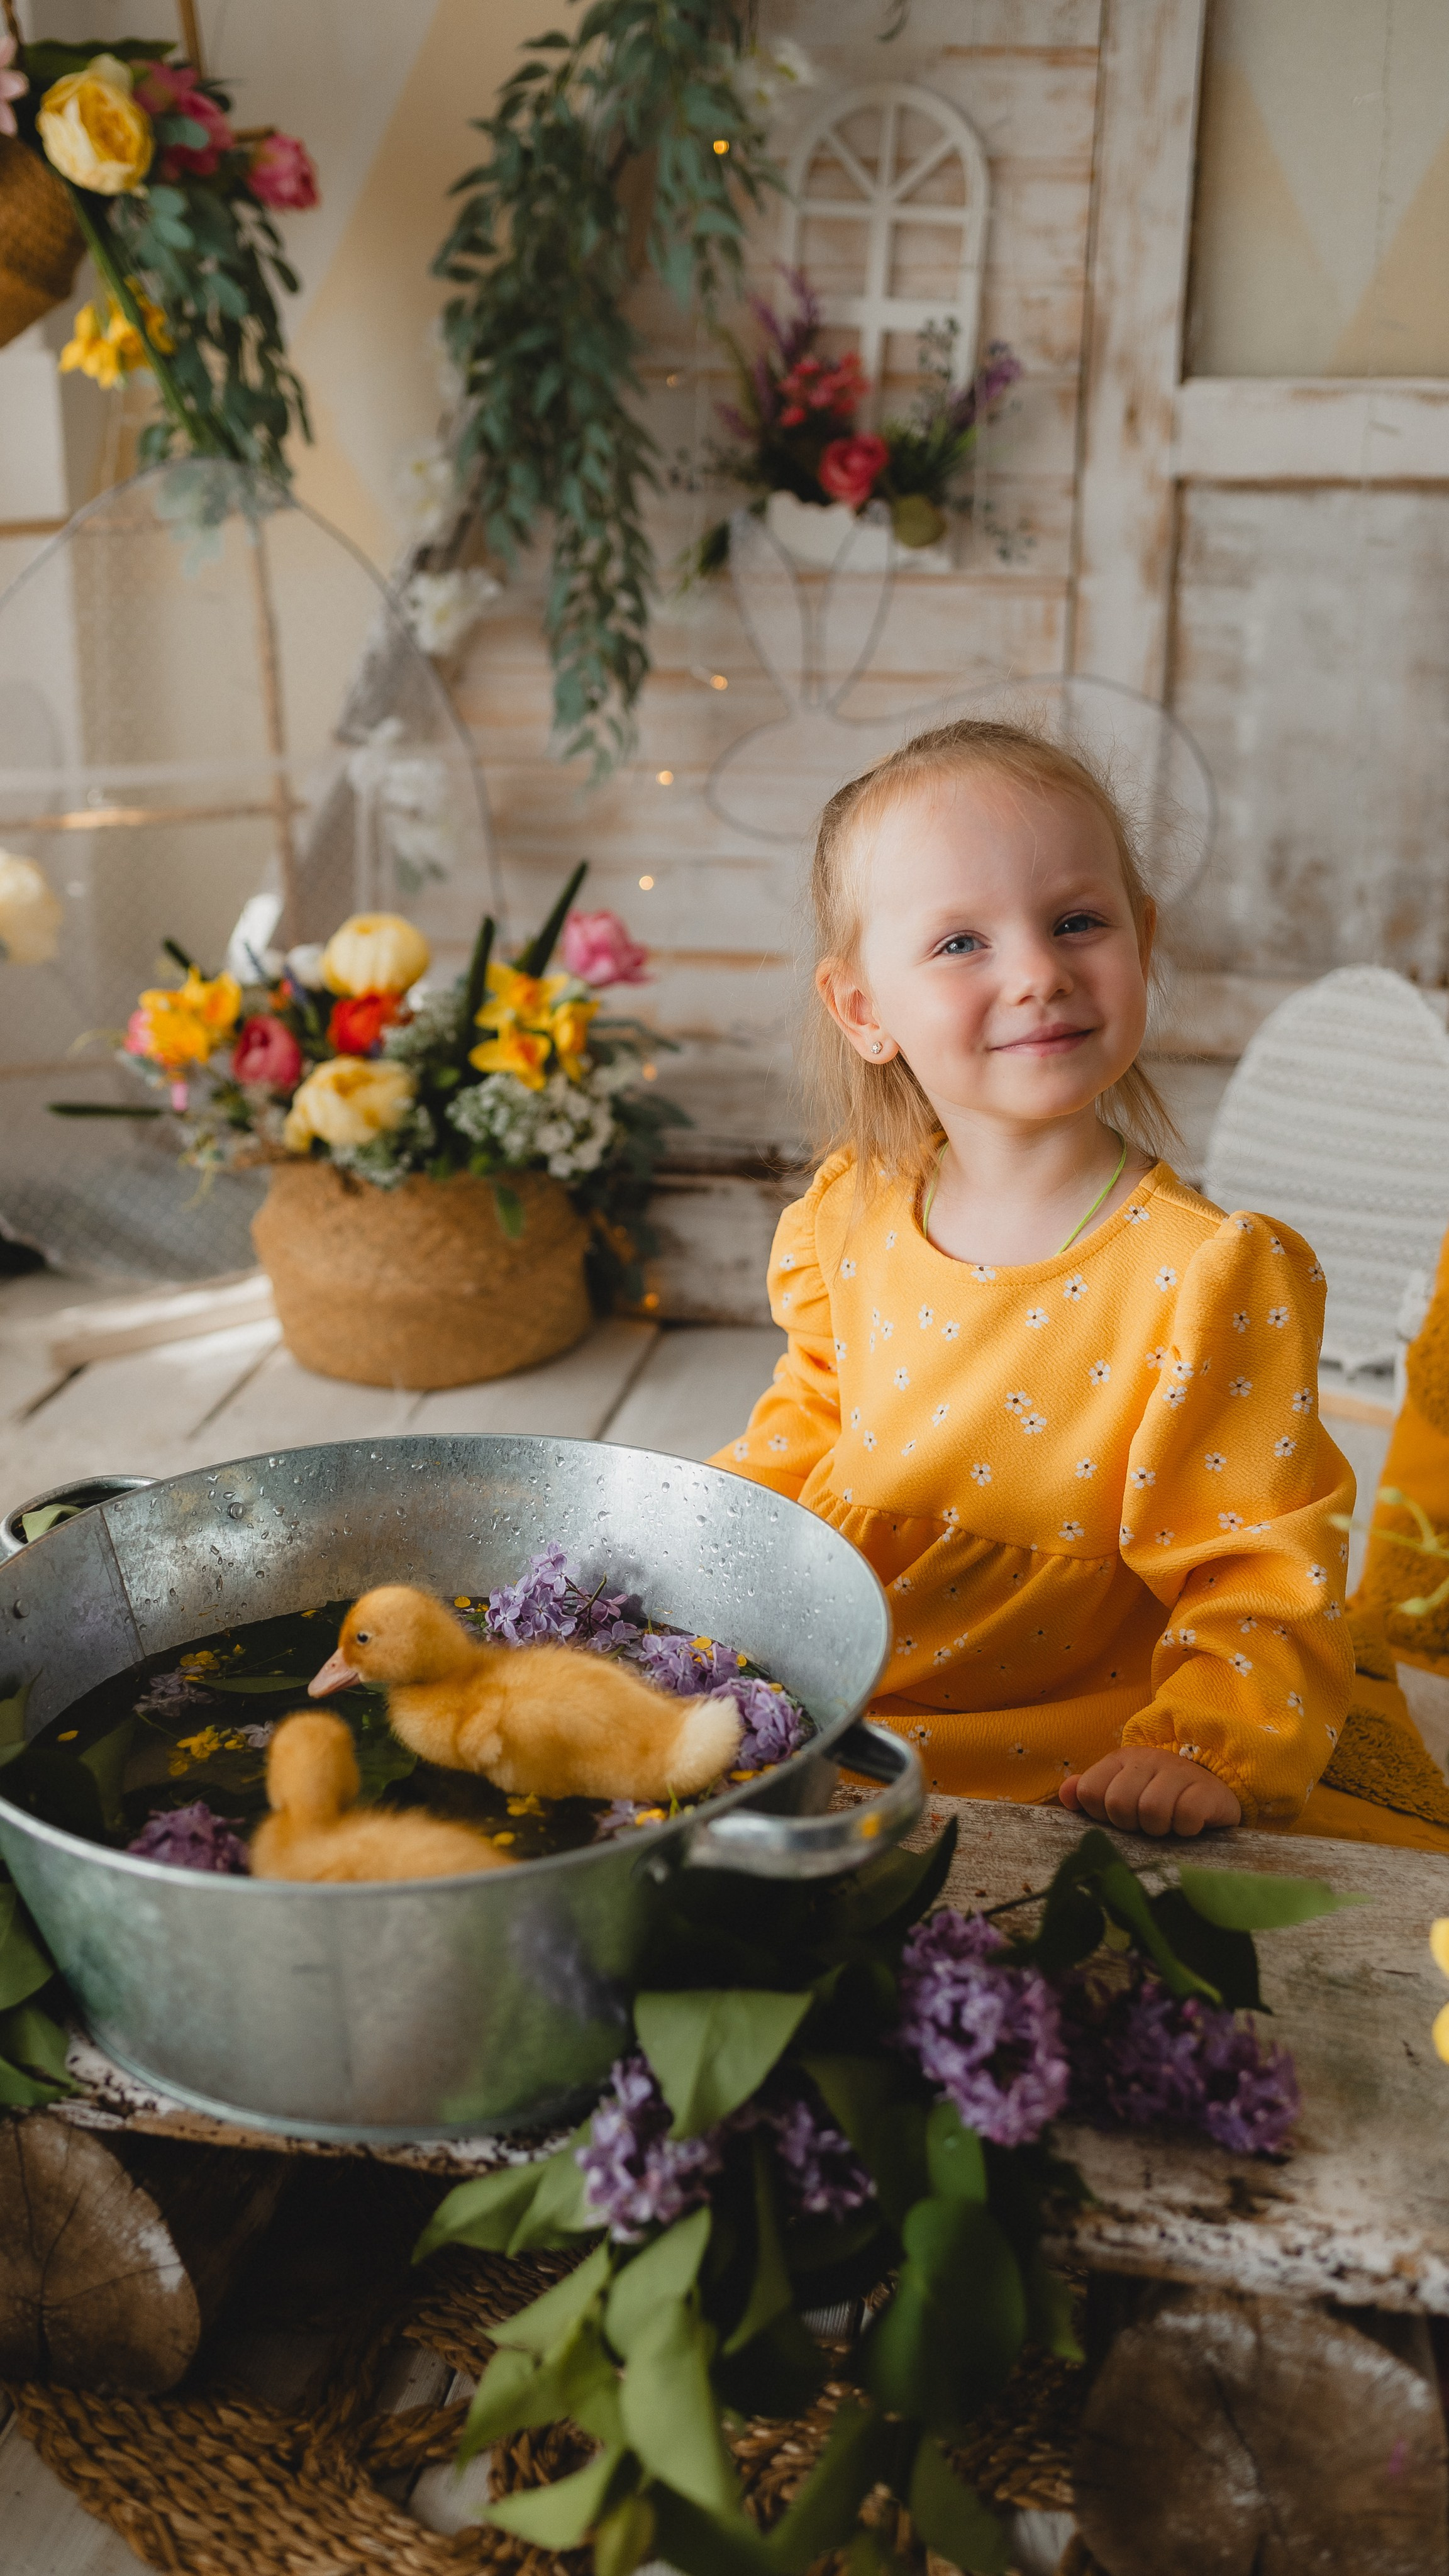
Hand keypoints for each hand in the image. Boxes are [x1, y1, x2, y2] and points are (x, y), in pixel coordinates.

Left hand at [1059, 1746, 1241, 1837]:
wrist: (1213, 1789)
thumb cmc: (1158, 1796)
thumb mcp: (1120, 1791)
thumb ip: (1090, 1793)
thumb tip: (1066, 1794)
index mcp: (1120, 1760)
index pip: (1090, 1791)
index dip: (1101, 1814)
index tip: (1118, 1817)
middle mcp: (1148, 1760)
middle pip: (1118, 1804)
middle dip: (1129, 1824)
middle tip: (1144, 1824)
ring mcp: (1179, 1772)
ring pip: (1151, 1810)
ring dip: (1157, 1828)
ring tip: (1166, 1825)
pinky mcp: (1208, 1790)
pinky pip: (1186, 1816)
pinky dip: (1185, 1829)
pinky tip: (1188, 1826)